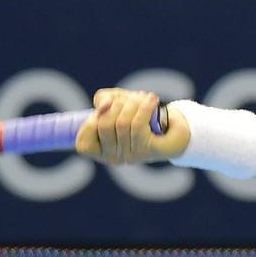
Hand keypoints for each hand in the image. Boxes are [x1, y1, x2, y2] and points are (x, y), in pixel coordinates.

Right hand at [75, 88, 189, 164]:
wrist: (172, 128)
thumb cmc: (139, 114)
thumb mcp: (116, 102)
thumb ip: (103, 100)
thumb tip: (104, 105)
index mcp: (101, 151)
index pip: (83, 142)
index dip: (91, 120)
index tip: (105, 106)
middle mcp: (113, 158)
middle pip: (104, 125)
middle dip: (116, 104)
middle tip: (130, 98)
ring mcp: (130, 156)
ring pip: (122, 123)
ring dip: (132, 104)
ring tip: (142, 98)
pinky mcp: (148, 150)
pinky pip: (138, 125)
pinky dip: (144, 107)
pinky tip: (151, 99)